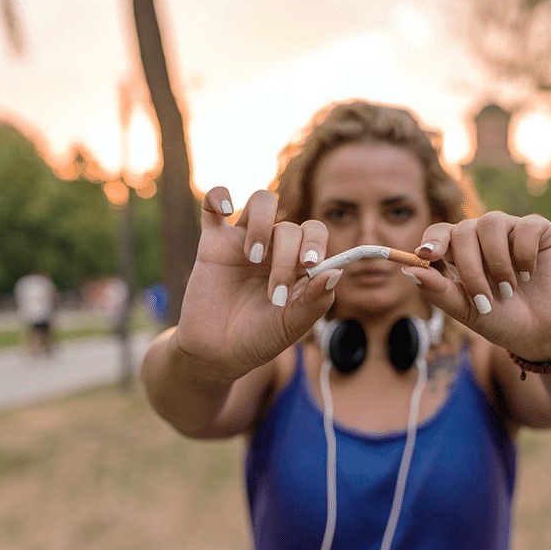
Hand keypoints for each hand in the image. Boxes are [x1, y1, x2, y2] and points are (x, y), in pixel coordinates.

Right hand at [174, 188, 339, 378]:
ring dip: (261, 224)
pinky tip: (226, 210)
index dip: (315, 242)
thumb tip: (336, 273)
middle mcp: (274, 248)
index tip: (310, 264)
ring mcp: (244, 241)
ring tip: (253, 257)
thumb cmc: (258, 339)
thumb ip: (315, 301)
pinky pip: (215, 201)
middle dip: (286, 257)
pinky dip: (219, 196)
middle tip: (275, 293)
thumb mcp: (291, 326)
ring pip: (262, 202)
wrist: (216, 352)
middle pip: (289, 226)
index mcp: (297, 265)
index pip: (315, 234)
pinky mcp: (214, 241)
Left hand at [403, 212, 550, 361]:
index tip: (427, 255)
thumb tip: (407, 270)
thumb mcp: (465, 310)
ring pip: (491, 223)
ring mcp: (509, 230)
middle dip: (471, 268)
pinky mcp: (539, 230)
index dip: (432, 241)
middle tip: (485, 299)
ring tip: (509, 289)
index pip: (438, 233)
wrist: (541, 333)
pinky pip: (525, 226)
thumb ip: (437, 290)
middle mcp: (481, 235)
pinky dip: (525, 253)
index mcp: (459, 252)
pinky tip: (529, 273)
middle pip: (463, 231)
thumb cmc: (500, 319)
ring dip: (498, 262)